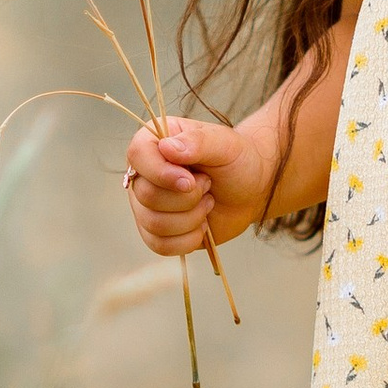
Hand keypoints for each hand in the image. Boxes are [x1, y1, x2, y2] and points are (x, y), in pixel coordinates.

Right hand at [123, 117, 274, 255]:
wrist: (251, 191)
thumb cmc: (237, 161)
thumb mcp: (225, 144)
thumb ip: (197, 142)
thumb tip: (167, 147)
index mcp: (155, 141)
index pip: (137, 154)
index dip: (161, 173)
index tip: (191, 181)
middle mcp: (144, 173)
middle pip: (146, 195)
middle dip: (187, 198)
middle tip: (208, 185)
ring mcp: (146, 204)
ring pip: (153, 223)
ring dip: (191, 218)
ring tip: (208, 202)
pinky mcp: (156, 231)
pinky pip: (160, 245)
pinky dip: (189, 239)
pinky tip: (203, 224)